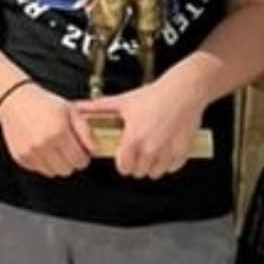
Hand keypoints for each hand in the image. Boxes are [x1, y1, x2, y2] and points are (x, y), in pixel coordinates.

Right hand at [0, 82, 93, 177]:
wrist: (15, 100)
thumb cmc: (44, 103)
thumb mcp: (70, 110)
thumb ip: (85, 131)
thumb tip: (94, 150)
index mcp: (59, 131)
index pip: (80, 160)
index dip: (84, 156)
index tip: (81, 150)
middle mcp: (43, 144)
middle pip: (67, 169)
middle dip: (71, 161)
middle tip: (68, 148)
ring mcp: (30, 152)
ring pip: (54, 173)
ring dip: (57, 164)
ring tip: (54, 148)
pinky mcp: (21, 157)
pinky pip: (39, 170)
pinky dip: (43, 163)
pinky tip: (42, 148)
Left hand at [77, 77, 203, 179]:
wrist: (184, 90)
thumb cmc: (156, 95)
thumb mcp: (124, 100)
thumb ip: (99, 107)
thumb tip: (79, 107)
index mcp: (134, 139)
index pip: (123, 167)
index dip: (122, 163)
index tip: (124, 157)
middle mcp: (150, 149)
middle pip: (138, 172)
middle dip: (136, 164)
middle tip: (138, 152)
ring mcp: (167, 152)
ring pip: (155, 173)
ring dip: (152, 166)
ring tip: (151, 151)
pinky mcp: (182, 152)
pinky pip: (172, 168)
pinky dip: (168, 162)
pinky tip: (166, 149)